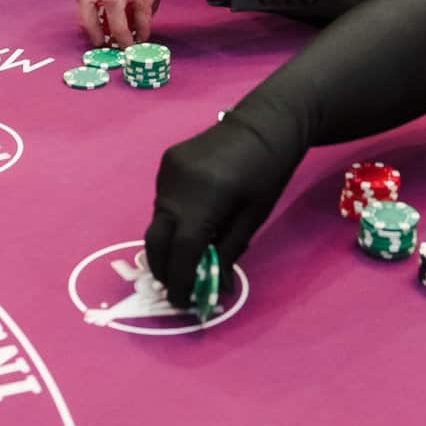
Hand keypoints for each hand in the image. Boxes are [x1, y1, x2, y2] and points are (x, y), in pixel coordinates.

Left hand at [74, 0, 227, 45]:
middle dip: (90, 23)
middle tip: (101, 43)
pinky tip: (145, 32)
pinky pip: (141, 1)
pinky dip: (142, 22)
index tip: (95, 33)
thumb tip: (135, 20)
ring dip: (118, 28)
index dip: (85, 13)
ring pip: (112, 1)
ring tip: (126, 44)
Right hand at [145, 111, 304, 306]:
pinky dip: (172, 220)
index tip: (183, 303)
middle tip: (179, 289)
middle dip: (164, 269)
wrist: (264, 122)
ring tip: (189, 257)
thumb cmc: (268, 172)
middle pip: (157, 240)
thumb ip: (228, 253)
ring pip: (158, 221)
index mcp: (206, 198)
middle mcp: (178, 185)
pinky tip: (191, 222)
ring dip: (169, 245)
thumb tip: (215, 289)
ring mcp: (167, 171)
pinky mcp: (166, 162)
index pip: (182, 251)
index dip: (180, 281)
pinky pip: (162, 201)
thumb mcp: (254, 217)